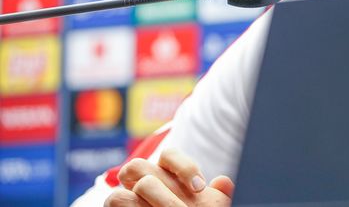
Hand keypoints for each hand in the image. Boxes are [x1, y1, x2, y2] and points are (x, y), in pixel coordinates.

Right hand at [104, 148, 234, 206]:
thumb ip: (219, 196)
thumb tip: (224, 182)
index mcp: (167, 175)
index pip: (170, 155)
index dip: (184, 168)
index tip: (199, 188)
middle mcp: (144, 181)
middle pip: (140, 165)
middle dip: (158, 185)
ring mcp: (128, 195)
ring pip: (126, 177)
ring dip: (144, 194)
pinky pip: (115, 198)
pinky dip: (129, 205)